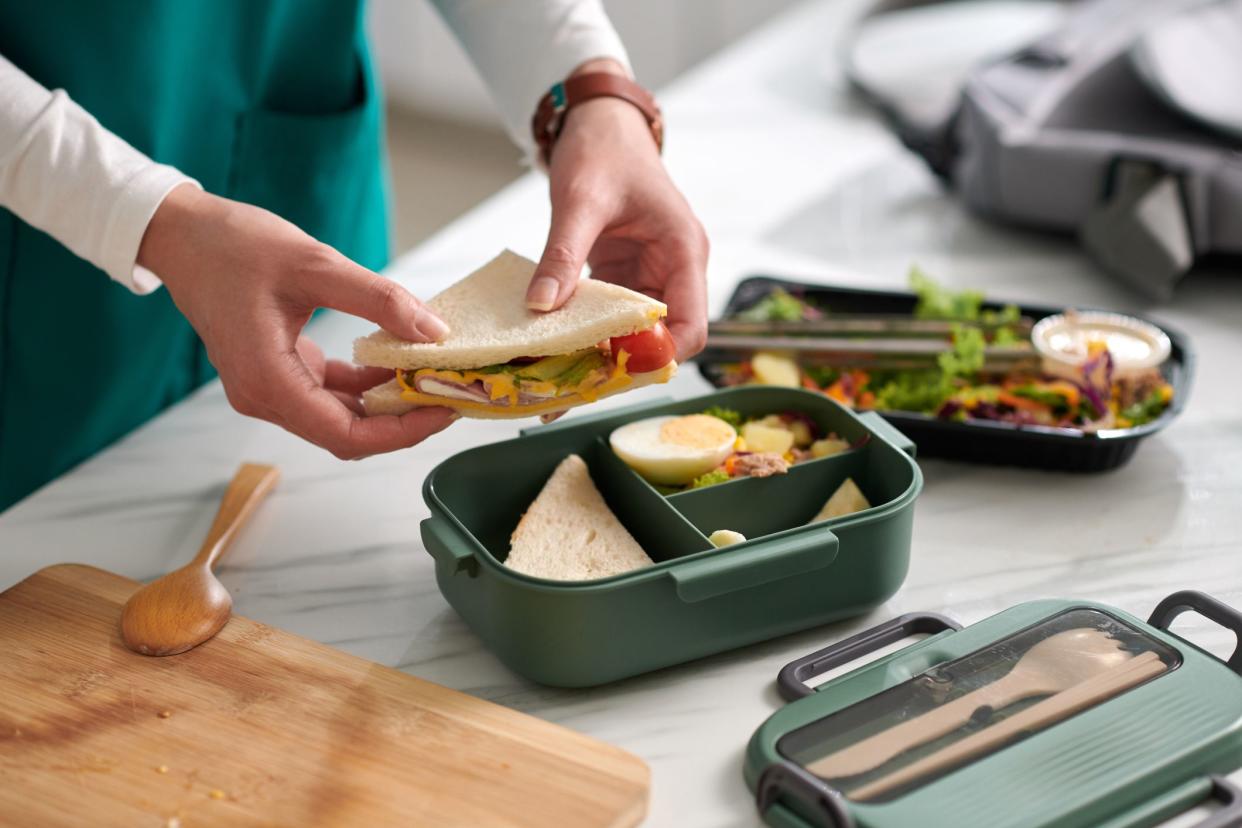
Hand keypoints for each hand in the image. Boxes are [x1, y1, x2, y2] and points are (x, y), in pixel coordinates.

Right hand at [138, 185, 456, 458]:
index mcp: (266, 380)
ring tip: (432, 377)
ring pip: (341, 416)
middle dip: (402, 419)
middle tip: (450, 393)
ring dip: (387, 402)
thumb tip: (433, 332)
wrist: (183, 233)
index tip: (443, 411)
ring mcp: (269, 387)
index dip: (401, 432)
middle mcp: (264, 396)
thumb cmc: (233, 245)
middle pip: (347, 432)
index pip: (346, 435)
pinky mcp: (277, 372)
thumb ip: (378, 300)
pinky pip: (330, 394)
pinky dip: (365, 384)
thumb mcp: (316, 264)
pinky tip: (398, 360)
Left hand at [525, 65, 708, 362]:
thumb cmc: (602, 149)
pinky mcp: (625, 276)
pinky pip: (613, 316)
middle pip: (665, 338)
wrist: (597, 121)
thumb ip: (562, 254)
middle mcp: (675, 269)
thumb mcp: (579, 200)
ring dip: (605, 353)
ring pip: (638, 333)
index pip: (692, 326)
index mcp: (684, 250)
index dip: (661, 356)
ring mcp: (650, 274)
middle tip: (578, 386)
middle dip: (626, 364)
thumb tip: (541, 307)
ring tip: (562, 377)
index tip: (616, 369)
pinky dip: (590, 333)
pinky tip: (557, 349)